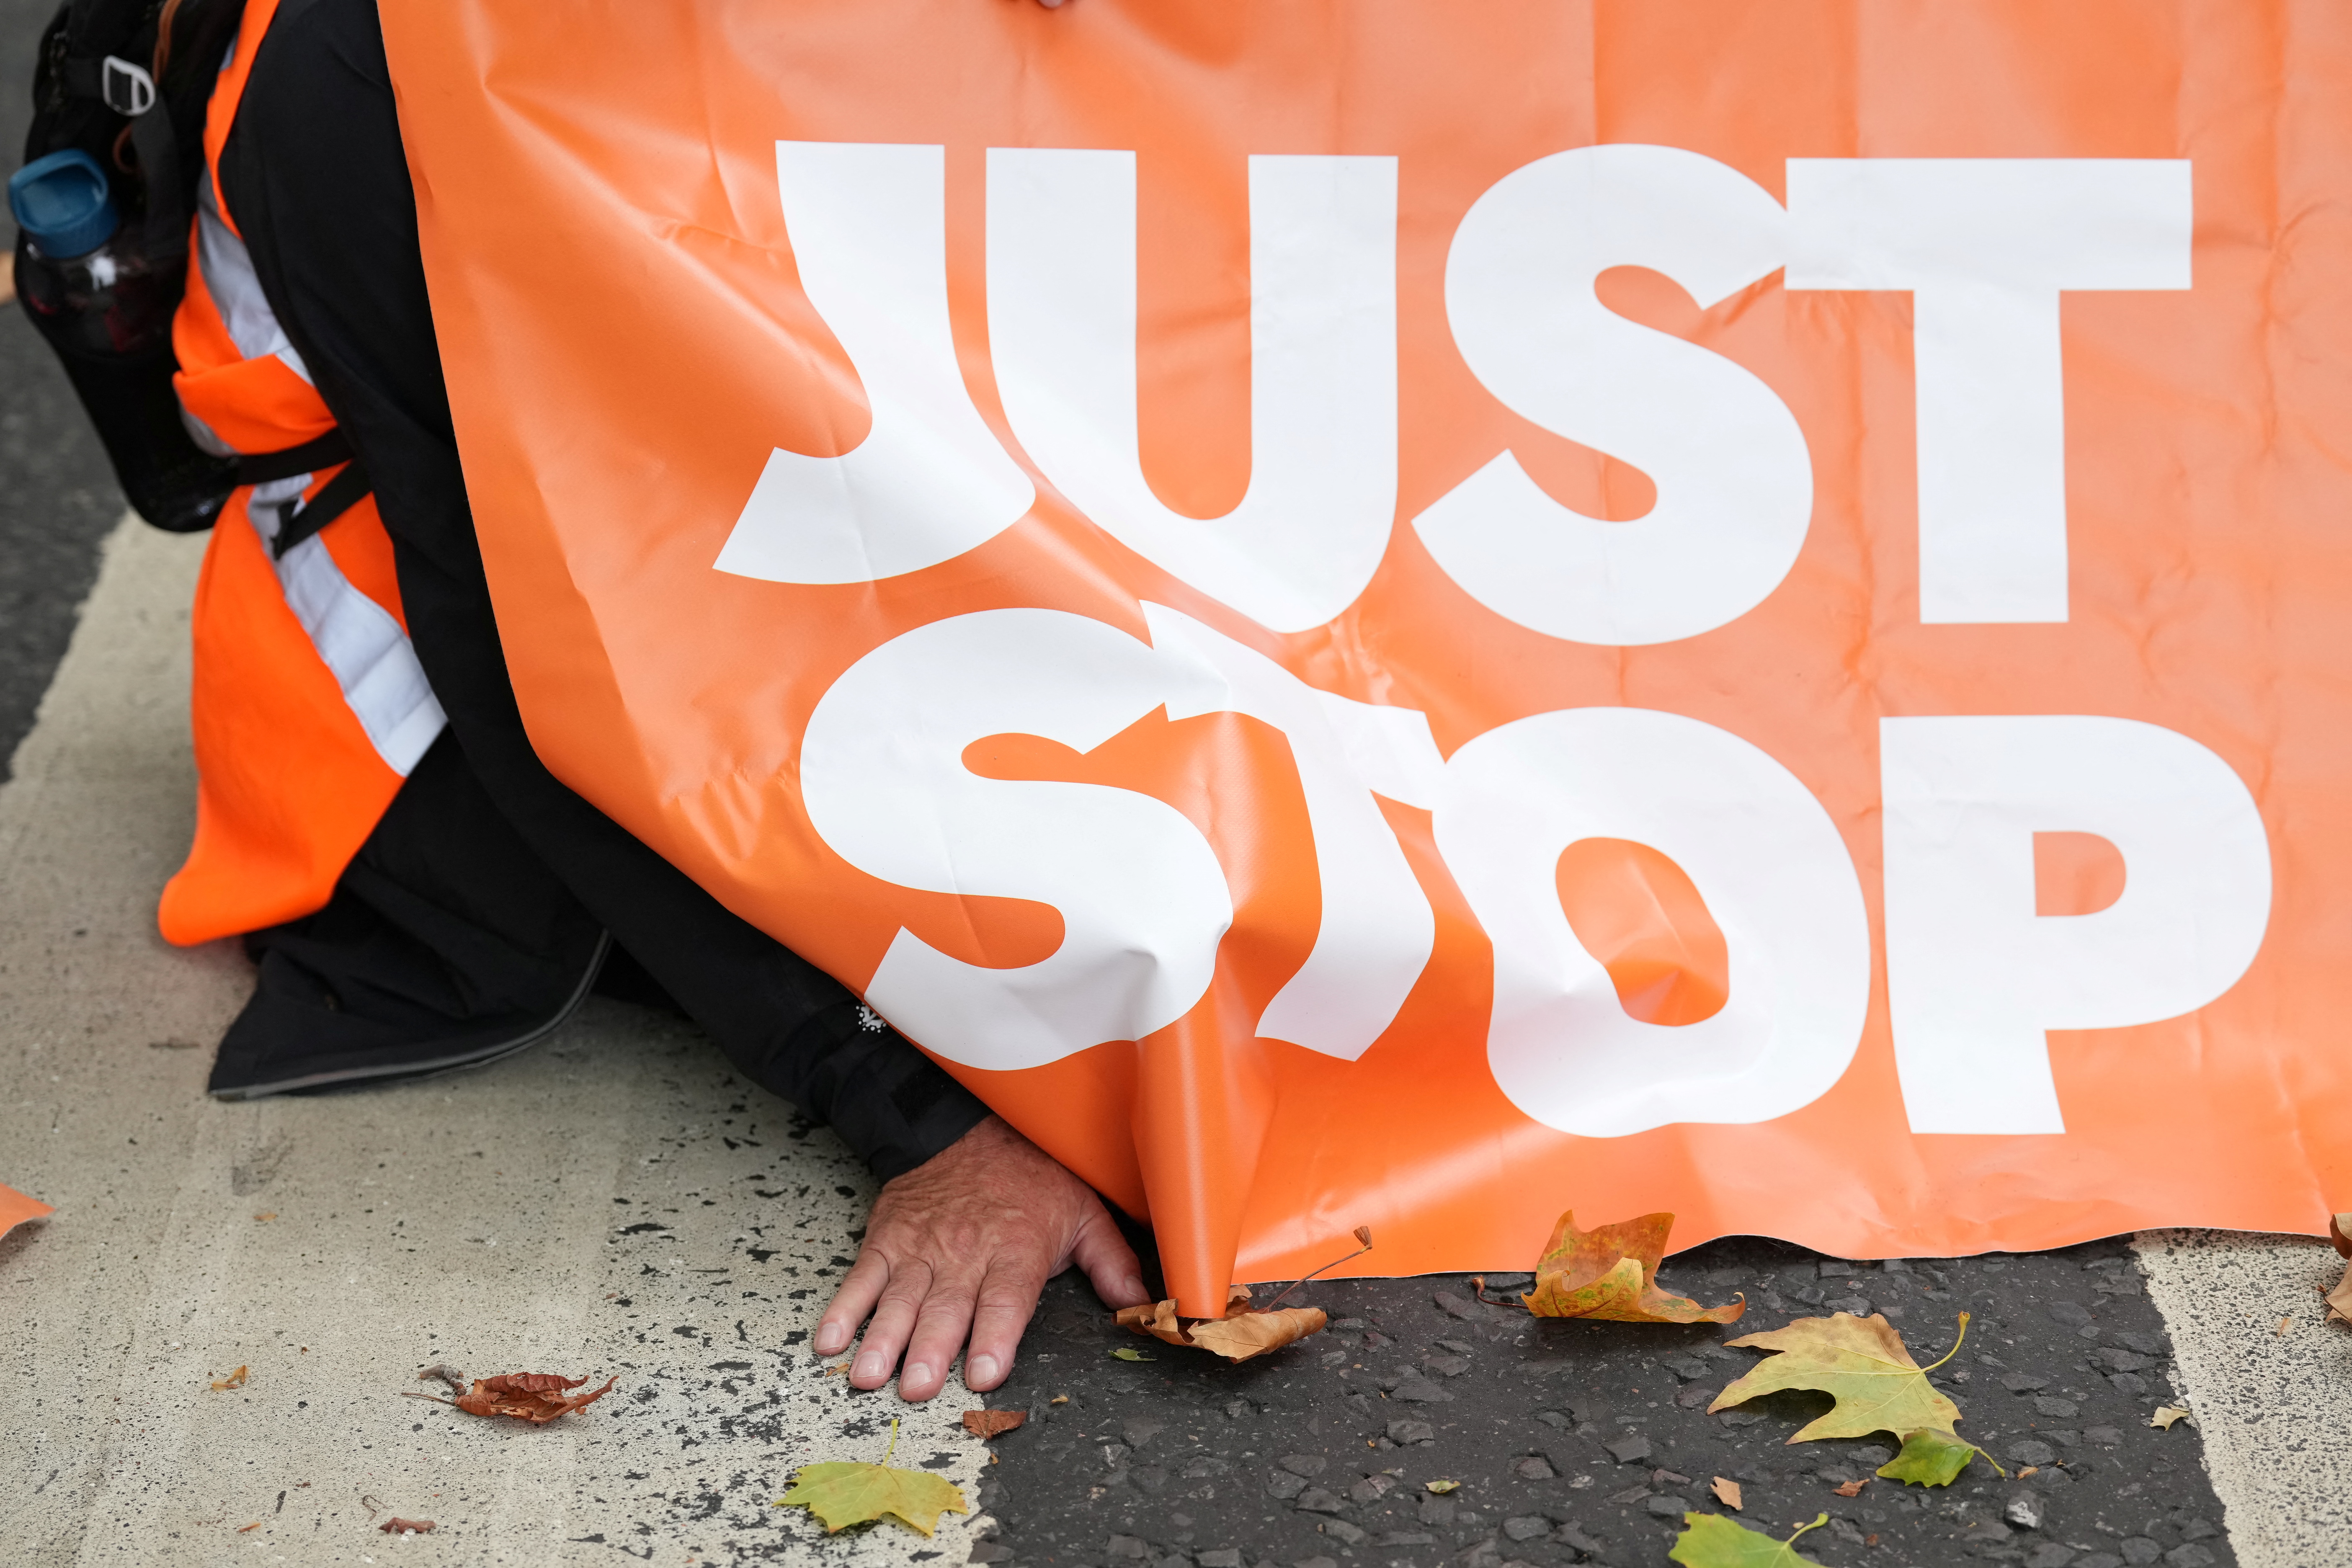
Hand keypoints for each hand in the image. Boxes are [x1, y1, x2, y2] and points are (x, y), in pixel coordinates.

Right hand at [815, 1114, 1149, 1399]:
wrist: (967, 1125)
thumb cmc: (1030, 1176)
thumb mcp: (1083, 1210)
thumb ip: (1111, 1262)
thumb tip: (1140, 1307)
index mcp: (1016, 1249)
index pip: (1005, 1299)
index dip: (994, 1337)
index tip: (982, 1374)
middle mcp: (965, 1251)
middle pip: (947, 1306)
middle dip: (931, 1348)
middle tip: (918, 1386)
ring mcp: (920, 1247)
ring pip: (900, 1298)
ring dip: (883, 1338)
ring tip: (868, 1375)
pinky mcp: (888, 1239)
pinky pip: (862, 1276)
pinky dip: (844, 1308)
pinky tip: (830, 1341)